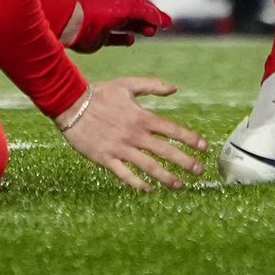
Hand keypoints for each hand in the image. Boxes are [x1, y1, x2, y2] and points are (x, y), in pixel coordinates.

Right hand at [56, 77, 207, 191]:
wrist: (71, 104)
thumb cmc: (100, 92)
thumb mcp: (128, 84)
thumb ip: (153, 85)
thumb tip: (175, 88)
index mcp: (141, 116)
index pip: (172, 130)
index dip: (189, 138)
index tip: (204, 147)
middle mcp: (134, 134)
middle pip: (165, 151)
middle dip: (184, 162)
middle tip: (199, 171)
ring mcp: (120, 148)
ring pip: (148, 166)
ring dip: (165, 177)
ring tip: (180, 185)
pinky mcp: (105, 158)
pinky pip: (124, 174)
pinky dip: (137, 183)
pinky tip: (148, 190)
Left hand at [63, 0, 170, 52]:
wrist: (74, 24)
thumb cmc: (100, 11)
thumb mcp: (128, 8)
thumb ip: (146, 13)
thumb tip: (162, 19)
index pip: (140, 3)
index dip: (154, 12)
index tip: (166, 21)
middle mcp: (111, 7)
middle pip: (135, 14)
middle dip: (149, 20)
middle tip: (161, 27)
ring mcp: (105, 22)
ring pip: (127, 25)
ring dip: (140, 28)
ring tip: (151, 33)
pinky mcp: (99, 37)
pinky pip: (115, 38)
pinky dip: (124, 39)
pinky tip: (131, 41)